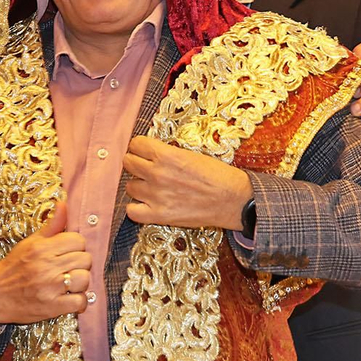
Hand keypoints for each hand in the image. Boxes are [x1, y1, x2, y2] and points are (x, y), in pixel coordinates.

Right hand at [0, 201, 91, 325]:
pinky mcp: (52, 307)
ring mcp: (50, 288)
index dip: (76, 246)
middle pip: (85, 259)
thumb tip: (63, 203)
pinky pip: (80, 301)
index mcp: (41, 248)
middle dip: (79, 263)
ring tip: (69, 283)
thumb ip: (51, 225)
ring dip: (80, 282)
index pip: (78, 240)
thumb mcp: (30, 243)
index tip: (68, 252)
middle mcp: (46, 267)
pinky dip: (78, 301)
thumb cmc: (14, 268)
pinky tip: (69, 297)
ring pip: (85, 279)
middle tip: (68, 267)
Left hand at [123, 136, 251, 229]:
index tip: (143, 151)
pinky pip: (132, 211)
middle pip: (128, 163)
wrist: (232, 199)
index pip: (136, 144)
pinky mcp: (159, 215)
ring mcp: (156, 196)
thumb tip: (149, 153)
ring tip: (151, 188)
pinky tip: (146, 204)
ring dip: (138, 186)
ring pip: (129, 186)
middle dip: (135, 163)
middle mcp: (157, 174)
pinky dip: (136, 208)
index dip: (139, 147)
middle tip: (145, 168)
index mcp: (167, 155)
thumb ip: (167, 153)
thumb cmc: (217, 175)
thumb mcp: (191, 154)